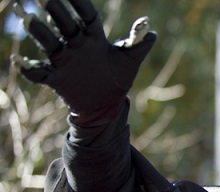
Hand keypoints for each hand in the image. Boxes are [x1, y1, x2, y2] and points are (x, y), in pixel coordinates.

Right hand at [11, 0, 156, 126]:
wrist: (107, 105)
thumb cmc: (118, 78)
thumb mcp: (130, 60)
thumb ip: (139, 44)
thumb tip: (151, 31)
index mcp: (93, 37)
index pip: (86, 14)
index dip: (79, 3)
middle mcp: (76, 45)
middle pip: (64, 24)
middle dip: (55, 12)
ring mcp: (65, 61)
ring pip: (48, 42)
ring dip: (39, 32)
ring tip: (30, 20)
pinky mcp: (57, 79)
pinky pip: (39, 72)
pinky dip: (27, 67)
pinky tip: (19, 61)